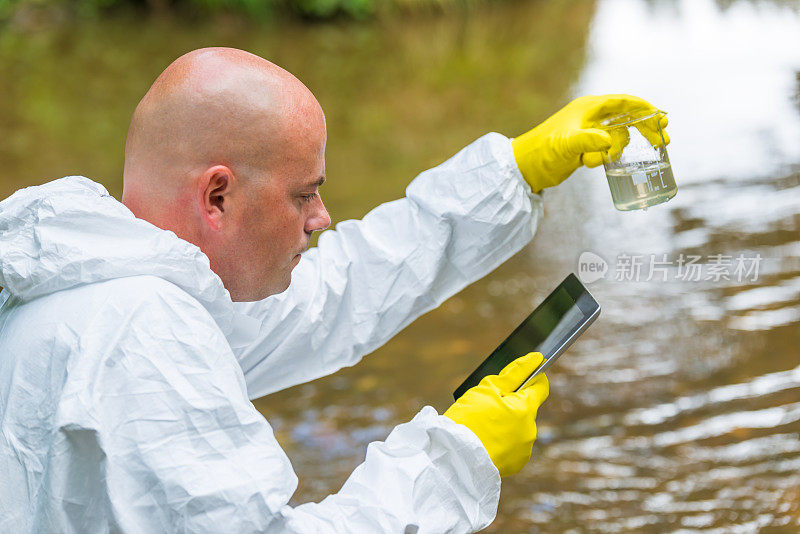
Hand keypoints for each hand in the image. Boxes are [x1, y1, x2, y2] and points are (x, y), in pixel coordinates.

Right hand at [444, 352, 548, 476]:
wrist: (455, 460)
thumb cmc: (468, 420)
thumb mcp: (487, 389)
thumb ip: (513, 373)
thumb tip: (534, 358)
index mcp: (525, 409)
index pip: (540, 386)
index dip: (531, 378)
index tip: (521, 376)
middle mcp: (531, 430)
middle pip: (525, 408)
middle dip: (511, 404)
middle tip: (486, 406)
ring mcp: (525, 449)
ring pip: (518, 427)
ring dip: (506, 423)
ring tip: (483, 426)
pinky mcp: (516, 463)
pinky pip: (513, 445)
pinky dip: (502, 441)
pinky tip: (486, 441)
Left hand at [511, 94, 668, 191]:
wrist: (524, 167)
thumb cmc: (542, 152)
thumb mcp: (565, 145)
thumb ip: (587, 140)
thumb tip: (610, 141)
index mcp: (588, 108)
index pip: (624, 101)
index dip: (646, 108)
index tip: (662, 117)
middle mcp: (590, 116)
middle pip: (627, 118)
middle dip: (645, 128)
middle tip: (663, 141)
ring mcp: (588, 132)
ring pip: (617, 137)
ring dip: (618, 149)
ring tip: (608, 160)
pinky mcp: (584, 147)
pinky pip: (606, 150)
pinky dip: (605, 157)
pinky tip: (592, 164)